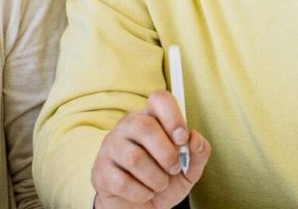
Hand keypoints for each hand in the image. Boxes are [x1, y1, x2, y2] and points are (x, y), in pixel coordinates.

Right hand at [91, 90, 210, 208]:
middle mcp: (127, 127)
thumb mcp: (188, 169)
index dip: (173, 116)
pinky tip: (144, 193)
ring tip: (159, 184)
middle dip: (167, 153)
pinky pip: (123, 181)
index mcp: (150, 119)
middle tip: (174, 168)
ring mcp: (110, 147)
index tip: (182, 138)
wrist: (140, 208)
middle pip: (144, 126)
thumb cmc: (163, 182)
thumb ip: (197, 153)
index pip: (158, 99)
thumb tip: (195, 138)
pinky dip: (141, 193)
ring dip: (156, 178)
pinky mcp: (100, 170)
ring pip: (134, 158)